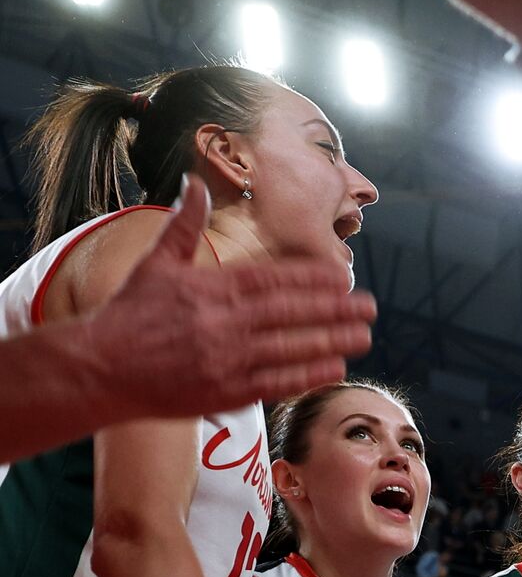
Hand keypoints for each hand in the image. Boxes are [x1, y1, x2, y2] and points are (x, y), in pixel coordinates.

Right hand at [88, 174, 376, 420]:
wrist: (97, 369)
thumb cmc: (127, 316)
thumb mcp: (155, 264)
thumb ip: (183, 225)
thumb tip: (193, 183)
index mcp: (210, 289)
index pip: (272, 280)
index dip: (311, 278)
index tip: (342, 276)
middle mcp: (223, 323)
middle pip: (290, 313)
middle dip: (334, 309)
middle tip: (369, 307)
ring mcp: (226, 360)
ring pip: (291, 349)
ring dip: (331, 342)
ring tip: (363, 336)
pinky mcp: (225, 393)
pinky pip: (276, 383)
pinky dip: (307, 376)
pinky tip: (335, 368)